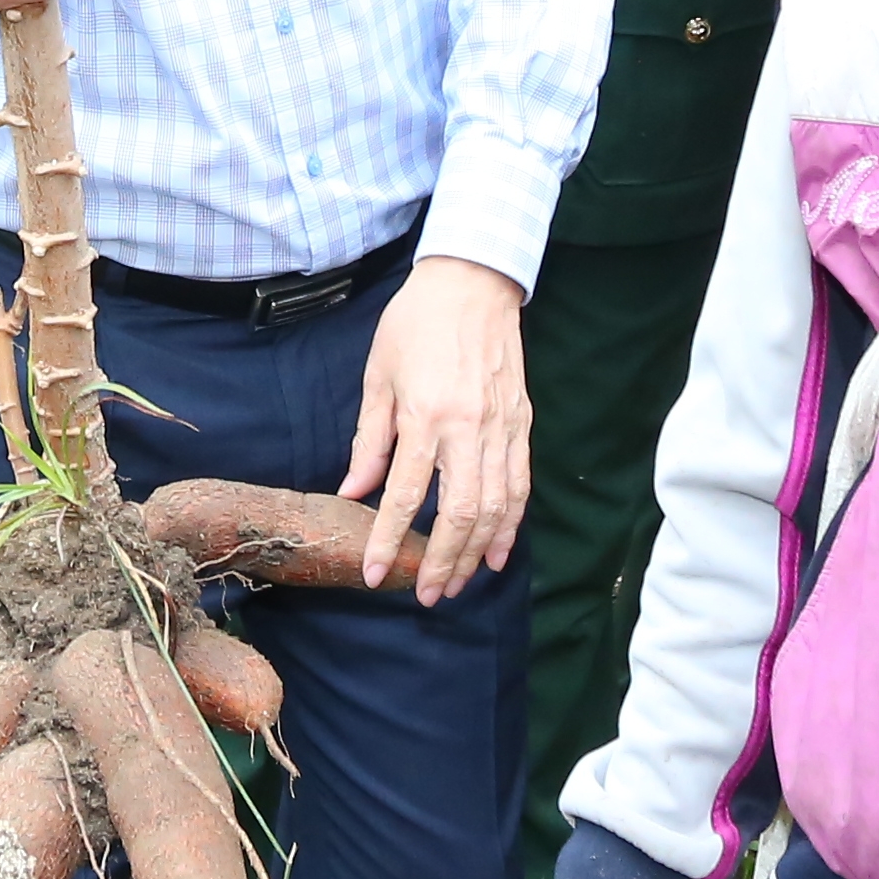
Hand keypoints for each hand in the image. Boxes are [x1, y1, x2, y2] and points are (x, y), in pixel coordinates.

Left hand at [339, 254, 527, 604]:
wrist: (472, 282)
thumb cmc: (416, 324)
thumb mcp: (378, 375)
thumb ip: (370, 438)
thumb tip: (355, 491)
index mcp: (425, 416)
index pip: (404, 495)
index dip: (389, 540)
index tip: (376, 573)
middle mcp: (468, 429)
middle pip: (459, 515)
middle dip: (442, 563)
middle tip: (427, 596)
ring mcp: (502, 429)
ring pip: (496, 509)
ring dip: (477, 554)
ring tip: (458, 584)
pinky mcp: (522, 425)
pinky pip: (520, 486)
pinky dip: (511, 525)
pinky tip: (499, 552)